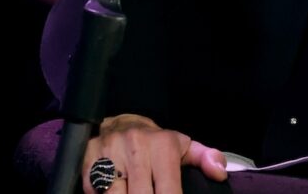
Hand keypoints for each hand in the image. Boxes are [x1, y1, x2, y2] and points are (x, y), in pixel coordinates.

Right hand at [82, 114, 226, 193]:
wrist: (118, 122)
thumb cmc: (155, 143)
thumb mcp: (182, 146)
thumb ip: (204, 158)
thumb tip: (220, 173)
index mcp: (162, 146)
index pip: (169, 192)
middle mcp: (136, 147)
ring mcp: (109, 153)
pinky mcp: (87, 160)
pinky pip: (93, 191)